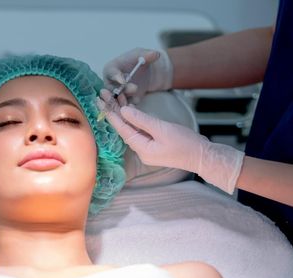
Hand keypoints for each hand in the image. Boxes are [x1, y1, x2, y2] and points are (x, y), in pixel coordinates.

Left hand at [97, 92, 243, 193]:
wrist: (202, 156)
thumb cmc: (185, 144)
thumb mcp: (162, 129)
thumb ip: (142, 119)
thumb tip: (124, 111)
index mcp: (141, 148)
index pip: (122, 129)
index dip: (110, 114)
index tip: (101, 101)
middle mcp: (141, 150)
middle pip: (124, 128)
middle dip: (114, 111)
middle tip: (103, 95)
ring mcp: (147, 148)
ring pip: (131, 128)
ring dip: (123, 113)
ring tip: (113, 97)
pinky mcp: (153, 145)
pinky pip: (139, 130)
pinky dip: (134, 119)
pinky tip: (128, 108)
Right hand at [103, 48, 172, 103]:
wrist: (143, 72)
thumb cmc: (138, 60)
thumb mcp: (143, 55)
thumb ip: (148, 55)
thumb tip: (156, 54)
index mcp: (111, 69)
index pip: (111, 73)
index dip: (116, 76)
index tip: (124, 80)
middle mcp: (110, 83)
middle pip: (113, 88)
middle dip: (123, 89)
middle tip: (135, 87)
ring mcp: (115, 94)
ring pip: (118, 100)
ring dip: (126, 100)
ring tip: (137, 98)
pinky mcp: (123, 102)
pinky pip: (125, 106)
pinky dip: (130, 108)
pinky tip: (137, 107)